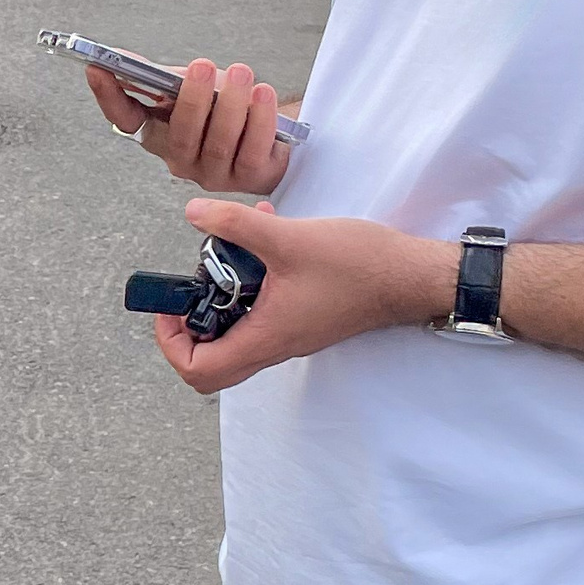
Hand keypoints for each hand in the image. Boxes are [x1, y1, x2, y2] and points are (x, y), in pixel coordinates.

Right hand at [85, 57, 290, 193]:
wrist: (272, 129)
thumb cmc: (224, 106)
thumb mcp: (190, 86)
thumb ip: (159, 76)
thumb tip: (118, 57)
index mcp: (159, 133)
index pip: (125, 120)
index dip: (109, 96)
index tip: (98, 68)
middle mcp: (181, 159)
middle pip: (179, 134)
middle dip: (192, 99)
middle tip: (202, 66)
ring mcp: (213, 173)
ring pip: (218, 142)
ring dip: (231, 104)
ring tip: (242, 73)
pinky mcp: (248, 177)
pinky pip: (251, 150)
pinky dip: (259, 119)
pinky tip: (263, 94)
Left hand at [150, 194, 455, 396]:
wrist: (410, 276)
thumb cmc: (358, 265)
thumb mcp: (289, 239)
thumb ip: (236, 226)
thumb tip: (193, 214)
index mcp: (266, 338)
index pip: (200, 370)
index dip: (172, 344)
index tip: (172, 306)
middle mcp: (275, 345)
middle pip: (212, 361)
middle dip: (189, 325)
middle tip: (188, 289)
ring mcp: (290, 333)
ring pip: (236, 332)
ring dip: (221, 294)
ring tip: (224, 251)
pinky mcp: (303, 316)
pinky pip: (261, 310)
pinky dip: (249, 280)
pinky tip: (260, 234)